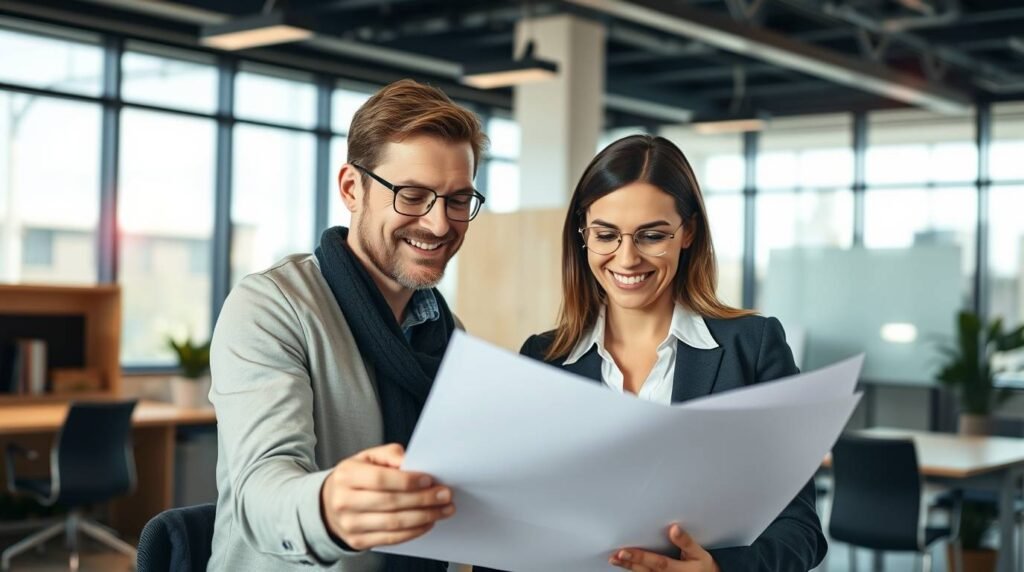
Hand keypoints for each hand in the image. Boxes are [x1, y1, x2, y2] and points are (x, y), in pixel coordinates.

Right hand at [320, 443, 454, 549]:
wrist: (329, 504)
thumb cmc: (355, 478)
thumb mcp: (367, 457)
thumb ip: (389, 454)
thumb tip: (411, 461)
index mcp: (347, 475)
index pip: (381, 479)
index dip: (408, 481)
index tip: (430, 479)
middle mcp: (344, 501)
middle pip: (390, 502)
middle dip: (423, 499)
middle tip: (445, 495)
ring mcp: (350, 524)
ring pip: (394, 523)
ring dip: (424, 517)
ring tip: (443, 509)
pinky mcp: (358, 541)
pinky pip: (392, 538)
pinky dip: (414, 531)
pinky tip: (428, 522)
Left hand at [609, 524, 719, 571]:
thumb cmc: (702, 566)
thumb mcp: (700, 554)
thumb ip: (687, 542)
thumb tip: (674, 528)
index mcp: (678, 570)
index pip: (657, 563)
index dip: (641, 557)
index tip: (625, 551)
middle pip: (645, 571)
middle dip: (630, 563)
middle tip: (615, 555)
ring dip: (628, 567)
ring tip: (614, 559)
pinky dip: (634, 570)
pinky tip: (623, 565)